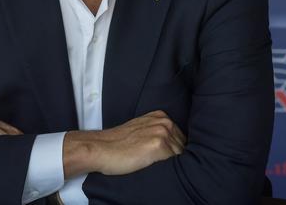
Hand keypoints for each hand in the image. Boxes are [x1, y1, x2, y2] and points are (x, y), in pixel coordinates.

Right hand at [63, 110, 184, 177]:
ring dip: (171, 163)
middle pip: (183, 146)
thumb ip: (158, 131)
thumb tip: (176, 146)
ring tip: (154, 164)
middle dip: (175, 156)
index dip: (175, 150)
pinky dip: (166, 168)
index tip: (165, 157)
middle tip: (158, 162)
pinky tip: (153, 166)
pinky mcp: (159, 146)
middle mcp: (164, 122)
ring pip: (180, 155)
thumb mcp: (141, 128)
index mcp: (161, 116)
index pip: (181, 137)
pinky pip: (174, 163)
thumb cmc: (119, 143)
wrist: (102, 148)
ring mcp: (162, 133)